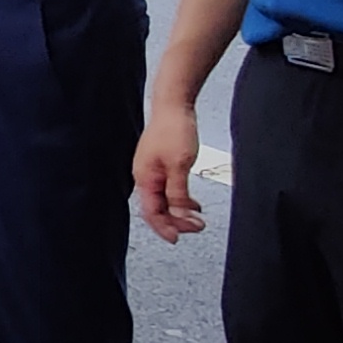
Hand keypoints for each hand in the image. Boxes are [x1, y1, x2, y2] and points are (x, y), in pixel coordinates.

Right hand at [134, 96, 204, 239]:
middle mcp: (145, 176)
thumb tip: (178, 214)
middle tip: (197, 227)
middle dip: (176, 221)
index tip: (178, 238)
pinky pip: (169, 189)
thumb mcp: (180, 165)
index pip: (152, 213)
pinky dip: (181, 199)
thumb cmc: (174, 129)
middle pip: (158, 209)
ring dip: (180, 211)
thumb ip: (178, 192)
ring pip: (165, 200)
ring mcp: (153, 170)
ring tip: (197, 218)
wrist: (174, 104)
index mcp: (145, 178)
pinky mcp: (161, 163)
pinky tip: (193, 204)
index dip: (164, 228)